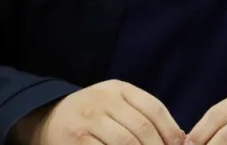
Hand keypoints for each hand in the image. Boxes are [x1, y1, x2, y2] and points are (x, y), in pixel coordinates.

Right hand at [12, 79, 185, 144]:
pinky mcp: (75, 141)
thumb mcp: (115, 103)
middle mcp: (101, 101)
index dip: (172, 132)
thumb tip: (180, 139)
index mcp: (117, 89)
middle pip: (142, 130)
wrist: (46, 118)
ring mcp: (86, 121)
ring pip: (126, 144)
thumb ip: (143, 115)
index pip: (154, 109)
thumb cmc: (91, 115)